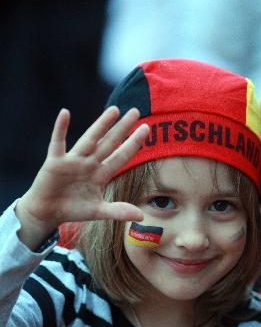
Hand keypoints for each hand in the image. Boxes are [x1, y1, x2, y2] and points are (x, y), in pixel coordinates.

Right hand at [15, 106, 148, 249]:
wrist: (48, 212)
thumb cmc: (73, 209)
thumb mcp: (98, 211)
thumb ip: (118, 211)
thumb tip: (141, 216)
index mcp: (100, 174)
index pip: (120, 157)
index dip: (133, 144)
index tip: (146, 129)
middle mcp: (89, 164)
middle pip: (109, 143)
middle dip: (122, 129)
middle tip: (136, 111)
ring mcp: (73, 161)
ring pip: (89, 139)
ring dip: (101, 125)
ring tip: (114, 110)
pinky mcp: (55, 162)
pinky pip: (57, 143)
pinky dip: (60, 129)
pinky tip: (65, 114)